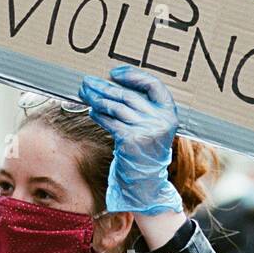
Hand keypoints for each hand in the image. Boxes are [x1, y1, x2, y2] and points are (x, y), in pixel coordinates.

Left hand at [78, 66, 181, 214]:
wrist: (147, 179)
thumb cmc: (146, 148)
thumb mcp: (152, 125)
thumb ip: (141, 107)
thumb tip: (110, 84)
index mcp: (169, 112)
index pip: (153, 84)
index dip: (133, 75)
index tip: (114, 73)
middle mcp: (161, 119)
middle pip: (128, 95)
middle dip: (104, 87)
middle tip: (87, 81)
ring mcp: (147, 130)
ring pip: (117, 107)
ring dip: (97, 99)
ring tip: (84, 93)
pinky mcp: (132, 140)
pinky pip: (111, 122)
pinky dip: (99, 115)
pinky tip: (92, 111)